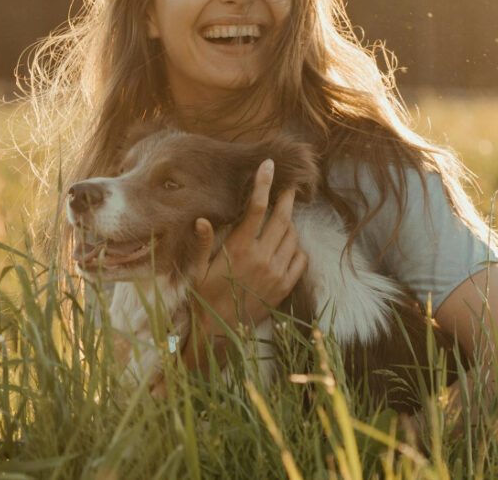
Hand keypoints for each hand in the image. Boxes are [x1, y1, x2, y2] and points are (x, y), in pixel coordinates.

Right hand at [190, 158, 308, 334]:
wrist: (219, 332)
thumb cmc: (204, 297)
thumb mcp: (197, 270)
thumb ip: (203, 243)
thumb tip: (201, 219)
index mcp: (238, 249)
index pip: (256, 208)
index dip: (264, 184)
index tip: (269, 166)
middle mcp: (261, 258)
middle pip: (281, 218)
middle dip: (286, 198)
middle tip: (289, 187)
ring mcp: (276, 273)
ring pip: (292, 237)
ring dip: (289, 224)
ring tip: (282, 219)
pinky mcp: (284, 287)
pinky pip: (300, 260)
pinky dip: (296, 248)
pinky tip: (287, 246)